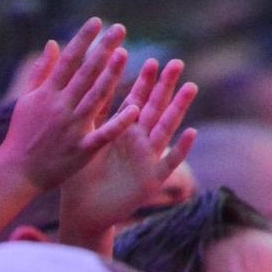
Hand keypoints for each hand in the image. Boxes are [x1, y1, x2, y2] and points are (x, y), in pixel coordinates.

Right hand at [0, 18, 137, 192]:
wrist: (17, 171)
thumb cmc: (22, 134)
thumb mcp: (26, 100)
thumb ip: (41, 72)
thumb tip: (53, 44)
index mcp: (47, 94)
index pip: (68, 60)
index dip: (83, 40)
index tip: (97, 22)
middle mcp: (61, 107)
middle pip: (85, 73)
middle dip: (103, 49)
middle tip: (120, 29)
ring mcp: (72, 127)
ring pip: (96, 97)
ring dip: (111, 75)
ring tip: (125, 54)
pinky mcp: (82, 149)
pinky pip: (103, 134)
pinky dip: (118, 123)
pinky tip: (135, 109)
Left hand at [59, 58, 196, 245]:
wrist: (82, 212)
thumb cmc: (79, 178)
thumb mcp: (85, 143)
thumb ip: (90, 118)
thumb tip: (82, 86)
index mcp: (122, 133)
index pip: (135, 101)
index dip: (144, 83)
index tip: (151, 60)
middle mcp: (138, 143)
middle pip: (154, 109)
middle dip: (165, 87)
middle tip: (176, 63)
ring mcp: (147, 160)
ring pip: (165, 129)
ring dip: (178, 109)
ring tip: (190, 87)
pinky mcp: (151, 181)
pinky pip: (168, 162)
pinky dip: (180, 149)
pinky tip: (191, 132)